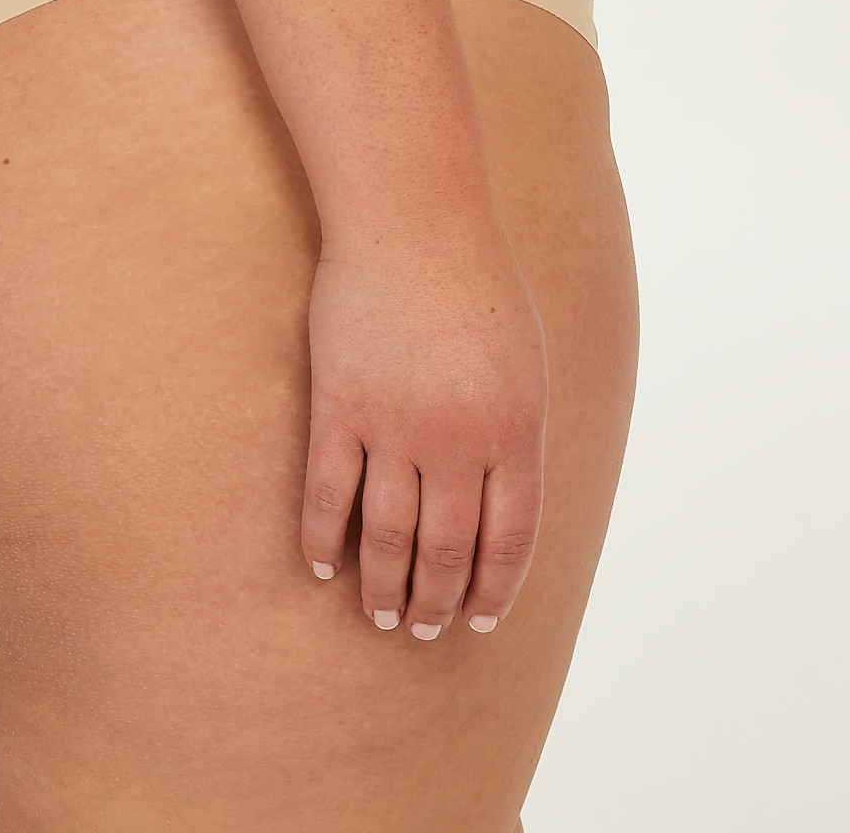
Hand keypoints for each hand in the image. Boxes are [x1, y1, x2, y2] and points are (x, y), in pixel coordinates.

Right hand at [299, 219, 548, 639]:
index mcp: (517, 432)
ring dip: (385, 587)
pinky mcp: (341, 406)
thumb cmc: (475, 280)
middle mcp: (460, 442)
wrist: (413, 218)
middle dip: (437, 603)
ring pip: (389, 537)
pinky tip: (323, 566)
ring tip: (379, 613)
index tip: (479, 621)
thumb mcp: (525, 360)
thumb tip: (507, 498)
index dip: (495, 590)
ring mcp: (397, 427)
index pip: (510, 541)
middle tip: (423, 630)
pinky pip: (330, 494)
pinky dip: (325, 540)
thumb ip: (518, 431)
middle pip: (448, 552)